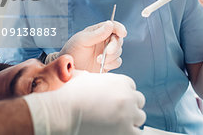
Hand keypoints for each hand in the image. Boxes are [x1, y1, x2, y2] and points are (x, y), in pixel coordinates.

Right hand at [23, 71, 145, 134]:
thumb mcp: (84, 78)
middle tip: (118, 112)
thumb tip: (86, 72)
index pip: (131, 87)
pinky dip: (130, 132)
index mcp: (120, 81)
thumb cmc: (70, 96)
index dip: (123, 94)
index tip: (116, 100)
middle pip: (138, 101)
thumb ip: (95, 77)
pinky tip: (119, 131)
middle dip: (130, 106)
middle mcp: (127, 96)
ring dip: (130, 120)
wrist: (64, 113)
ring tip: (117, 123)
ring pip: (139, 117)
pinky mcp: (127, 131)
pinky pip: (137, 132)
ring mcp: (128, 114)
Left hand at [53, 21, 126, 72]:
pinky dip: (113, 63)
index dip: (119, 28)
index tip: (122, 33)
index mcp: (98, 31)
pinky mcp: (108, 63)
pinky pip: (117, 62)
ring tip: (98, 60)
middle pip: (118, 39)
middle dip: (115, 45)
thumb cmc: (72, 51)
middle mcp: (104, 40)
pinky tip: (103, 65)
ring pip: (119, 51)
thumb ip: (97, 34)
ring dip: (112, 56)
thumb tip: (110, 24)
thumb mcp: (82, 40)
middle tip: (108, 52)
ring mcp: (106, 52)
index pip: (113, 26)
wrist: (68, 69)